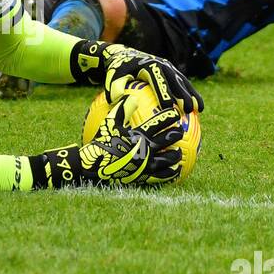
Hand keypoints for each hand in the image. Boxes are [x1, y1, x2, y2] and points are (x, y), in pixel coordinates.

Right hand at [32, 124, 181, 187]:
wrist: (92, 167)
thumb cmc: (100, 142)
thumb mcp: (109, 123)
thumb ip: (122, 109)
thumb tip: (132, 97)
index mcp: (137, 136)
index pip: (157, 124)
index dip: (168, 117)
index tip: (175, 113)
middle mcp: (144, 150)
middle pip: (166, 141)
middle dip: (176, 134)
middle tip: (181, 130)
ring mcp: (144, 165)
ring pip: (166, 160)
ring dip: (175, 156)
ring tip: (179, 153)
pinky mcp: (142, 177)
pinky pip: (160, 176)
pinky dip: (169, 174)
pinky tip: (174, 172)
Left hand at [100, 44, 203, 114]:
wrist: (125, 56)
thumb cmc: (117, 71)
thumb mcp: (113, 77)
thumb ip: (115, 88)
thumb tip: (118, 100)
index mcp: (148, 66)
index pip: (158, 82)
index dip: (164, 95)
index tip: (169, 109)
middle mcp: (161, 64)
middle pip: (175, 81)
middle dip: (183, 95)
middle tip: (190, 110)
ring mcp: (169, 66)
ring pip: (183, 81)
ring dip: (192, 94)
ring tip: (200, 109)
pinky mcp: (172, 70)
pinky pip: (183, 83)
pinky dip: (191, 93)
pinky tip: (198, 108)